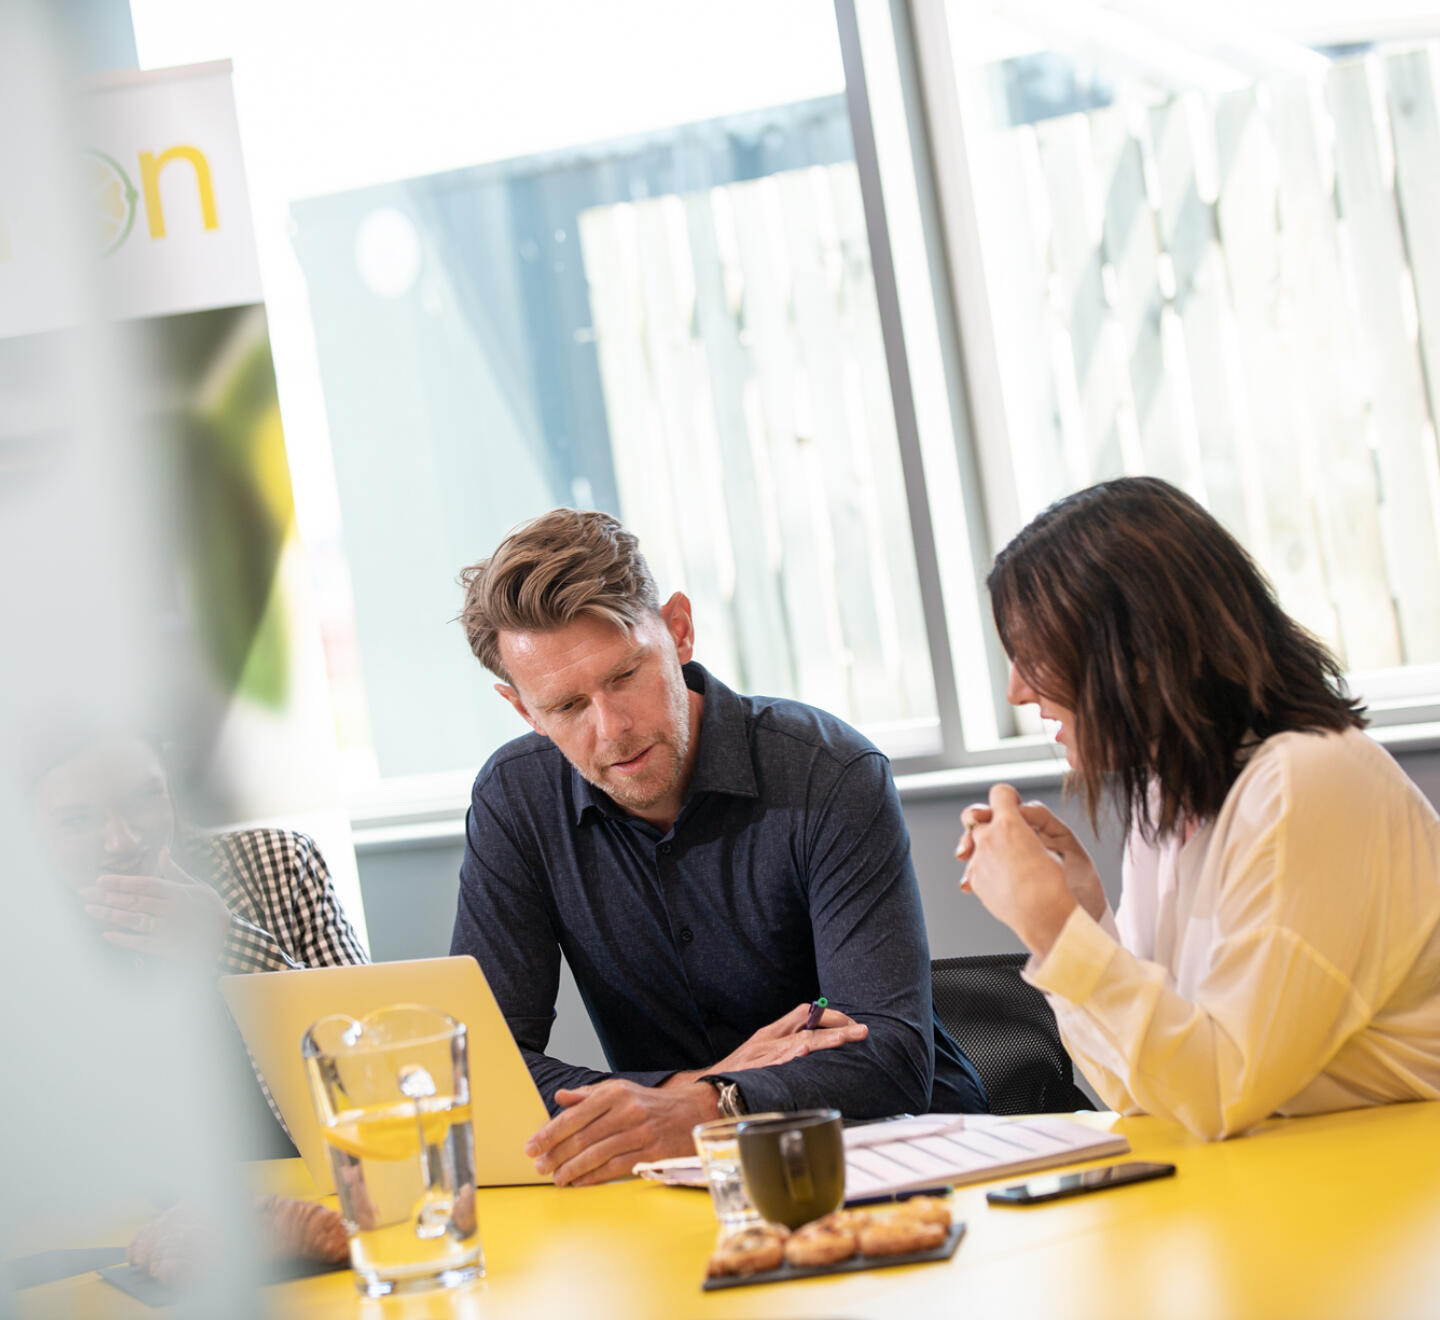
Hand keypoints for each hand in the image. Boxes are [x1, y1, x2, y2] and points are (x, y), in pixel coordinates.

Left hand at [78, 849, 231, 963]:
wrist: (228, 941)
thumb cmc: (212, 911)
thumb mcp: (200, 887)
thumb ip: (176, 872)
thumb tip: (162, 852)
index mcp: (181, 893)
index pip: (146, 884)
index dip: (122, 882)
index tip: (100, 880)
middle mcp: (174, 910)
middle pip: (135, 902)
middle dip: (107, 897)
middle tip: (84, 893)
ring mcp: (170, 930)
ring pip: (134, 921)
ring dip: (110, 915)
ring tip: (90, 910)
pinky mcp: (168, 948)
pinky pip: (141, 943)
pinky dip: (123, 939)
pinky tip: (106, 934)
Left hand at [524, 1078, 717, 1187]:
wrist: (693, 1111)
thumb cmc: (650, 1102)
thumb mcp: (620, 1089)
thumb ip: (589, 1095)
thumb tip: (560, 1098)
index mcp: (614, 1093)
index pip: (573, 1116)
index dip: (549, 1134)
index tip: (531, 1147)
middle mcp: (626, 1111)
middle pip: (582, 1138)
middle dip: (556, 1155)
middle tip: (539, 1166)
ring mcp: (640, 1133)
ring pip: (596, 1155)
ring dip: (571, 1170)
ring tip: (556, 1178)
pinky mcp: (651, 1153)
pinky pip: (615, 1168)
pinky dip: (593, 1177)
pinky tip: (579, 1182)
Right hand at [704, 1002, 867, 1073]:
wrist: (708, 1089)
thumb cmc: (736, 1075)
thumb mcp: (757, 1054)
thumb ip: (782, 1048)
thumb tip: (811, 1049)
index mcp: (769, 1034)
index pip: (803, 1013)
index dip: (828, 1015)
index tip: (849, 1024)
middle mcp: (769, 1041)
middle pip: (807, 1024)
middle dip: (837, 1024)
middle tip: (861, 1031)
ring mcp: (765, 1056)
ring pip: (800, 1041)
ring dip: (825, 1039)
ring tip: (846, 1038)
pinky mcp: (761, 1071)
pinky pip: (783, 1062)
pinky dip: (798, 1056)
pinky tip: (809, 1054)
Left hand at [955, 784, 1076, 956]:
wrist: (1047, 918)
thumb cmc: (1059, 884)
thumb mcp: (1059, 845)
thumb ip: (1036, 827)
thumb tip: (1023, 820)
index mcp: (1011, 824)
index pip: (1001, 793)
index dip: (1008, 798)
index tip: (1014, 806)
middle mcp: (989, 838)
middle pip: (974, 815)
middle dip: (983, 818)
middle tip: (994, 827)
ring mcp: (979, 860)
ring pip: (971, 843)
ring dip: (979, 846)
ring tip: (994, 856)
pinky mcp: (976, 881)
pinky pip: (973, 868)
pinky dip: (982, 870)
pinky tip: (995, 879)